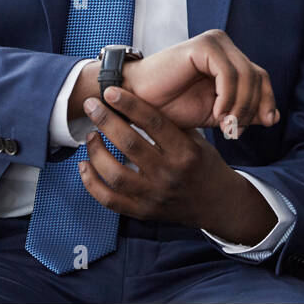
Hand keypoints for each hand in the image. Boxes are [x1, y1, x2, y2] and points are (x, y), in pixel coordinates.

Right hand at [69, 29, 279, 132]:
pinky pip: (229, 73)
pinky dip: (228, 97)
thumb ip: (243, 113)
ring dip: (240, 106)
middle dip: (252, 108)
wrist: (134, 101)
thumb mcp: (216, 114)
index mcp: (230, 60)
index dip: (266, 102)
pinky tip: (217, 114)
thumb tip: (273, 117)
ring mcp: (215, 43)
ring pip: (246, 76)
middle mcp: (225, 46)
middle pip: (257, 77)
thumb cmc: (171, 107)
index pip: (261, 79)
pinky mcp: (204, 46)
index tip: (264, 125)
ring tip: (226, 127)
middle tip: (235, 132)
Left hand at [80, 86, 276, 243]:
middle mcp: (169, 174)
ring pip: (115, 174)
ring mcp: (154, 195)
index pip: (154, 123)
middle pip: (130, 144)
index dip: (130, 104)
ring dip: (96, 152)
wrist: (219, 204)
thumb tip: (138, 102)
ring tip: (90, 136)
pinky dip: (91, 183)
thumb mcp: (198, 141)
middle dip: (106, 121)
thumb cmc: (206, 165)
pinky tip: (84, 165)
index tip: (111, 91)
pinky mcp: (142, 212)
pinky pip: (109, 200)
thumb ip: (171, 125)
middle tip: (91, 105)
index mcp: (185, 152)